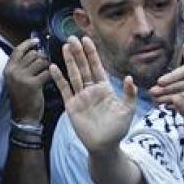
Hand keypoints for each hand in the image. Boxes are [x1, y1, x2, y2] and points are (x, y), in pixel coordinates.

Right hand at [3, 37, 48, 122]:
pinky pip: (47, 72)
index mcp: (8, 69)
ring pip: (41, 61)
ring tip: (51, 71)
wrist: (24, 116)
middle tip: (48, 63)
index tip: (37, 40)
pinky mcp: (33, 84)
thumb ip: (22, 66)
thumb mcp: (16, 79)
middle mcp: (13, 71)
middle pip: (33, 54)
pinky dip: (53, 74)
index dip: (28, 43)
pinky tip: (54, 77)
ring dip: (49, 65)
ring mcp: (22, 77)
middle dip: (43, 57)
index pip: (18, 50)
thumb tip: (34, 50)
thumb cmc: (23, 97)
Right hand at [48, 36, 135, 154]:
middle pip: (84, 67)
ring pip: (74, 75)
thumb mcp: (128, 110)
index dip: (92, 54)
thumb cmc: (118, 129)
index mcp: (105, 89)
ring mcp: (80, 97)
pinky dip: (59, 79)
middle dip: (78, 53)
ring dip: (69, 61)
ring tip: (65, 47)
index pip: (97, 67)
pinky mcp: (72, 106)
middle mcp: (91, 90)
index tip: (87, 40)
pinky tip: (53, 67)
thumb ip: (130, 94)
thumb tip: (130, 77)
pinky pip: (64, 90)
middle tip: (72, 38)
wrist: (105, 146)